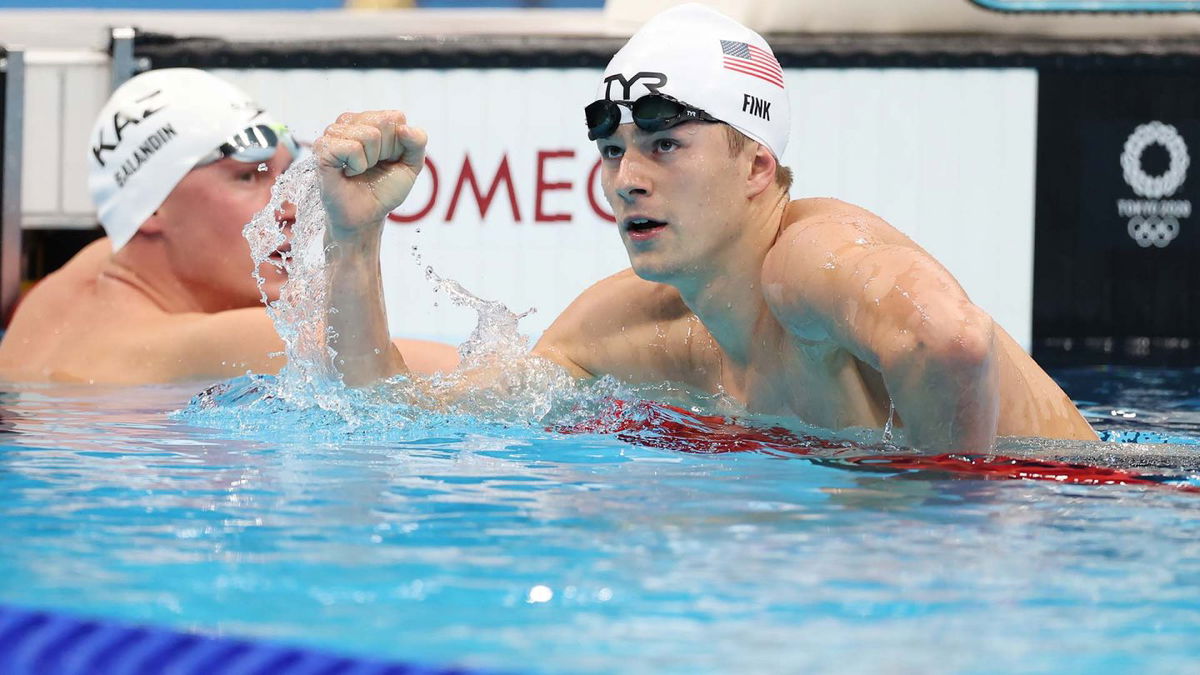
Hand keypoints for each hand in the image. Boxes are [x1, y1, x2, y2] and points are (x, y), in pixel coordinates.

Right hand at [312, 110, 426, 239]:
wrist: (366, 216)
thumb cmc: (384, 189)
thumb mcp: (411, 165)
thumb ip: (418, 142)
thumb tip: (405, 128)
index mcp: (370, 120)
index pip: (396, 117)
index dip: (398, 145)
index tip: (388, 160)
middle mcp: (350, 122)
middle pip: (382, 122)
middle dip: (385, 152)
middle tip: (372, 167)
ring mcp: (334, 133)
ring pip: (368, 134)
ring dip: (370, 160)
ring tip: (359, 170)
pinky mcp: (323, 148)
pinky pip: (351, 147)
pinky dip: (356, 165)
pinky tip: (348, 172)